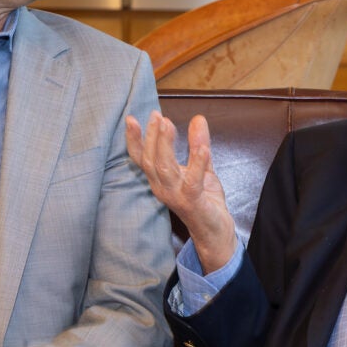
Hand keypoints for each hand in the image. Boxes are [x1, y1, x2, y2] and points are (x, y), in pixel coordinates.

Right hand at [126, 110, 237, 273]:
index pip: (141, 158)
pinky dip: (197, 164)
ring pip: (164, 168)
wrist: (215, 230)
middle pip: (150, 160)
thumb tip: (198, 118)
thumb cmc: (204, 199)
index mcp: (160, 179)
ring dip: (165, 145)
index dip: (134, 140)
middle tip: (157, 116)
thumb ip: (197, 143)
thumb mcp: (201, 166)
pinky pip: (192, 182)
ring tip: (168, 124)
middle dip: (152, 137)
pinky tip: (202, 149)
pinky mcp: (192, 202)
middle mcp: (162, 187)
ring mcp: (175, 195)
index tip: (131, 118)